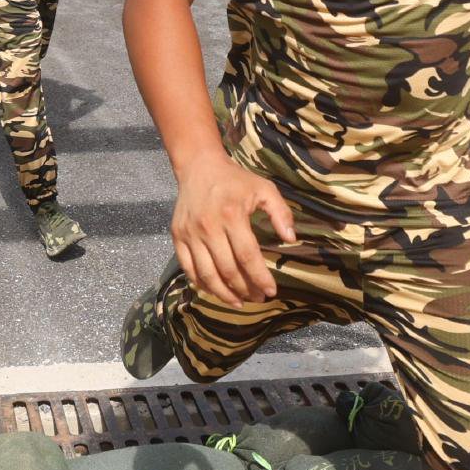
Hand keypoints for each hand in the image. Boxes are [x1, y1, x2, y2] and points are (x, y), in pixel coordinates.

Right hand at [171, 153, 296, 306]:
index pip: (247, 256)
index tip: (271, 291)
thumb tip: (291, 239)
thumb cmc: (236, 180)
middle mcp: (208, 227)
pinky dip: (201, 284)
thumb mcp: (265, 188)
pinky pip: (188, 268)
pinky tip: (215, 291)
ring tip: (239, 302)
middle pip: (227, 269)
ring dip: (224, 294)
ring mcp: (190, 234)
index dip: (260, 277)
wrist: (199, 167)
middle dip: (245, 289)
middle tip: (258, 298)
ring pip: (206, 274)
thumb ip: (281, 213)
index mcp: (232, 215)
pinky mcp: (177, 236)